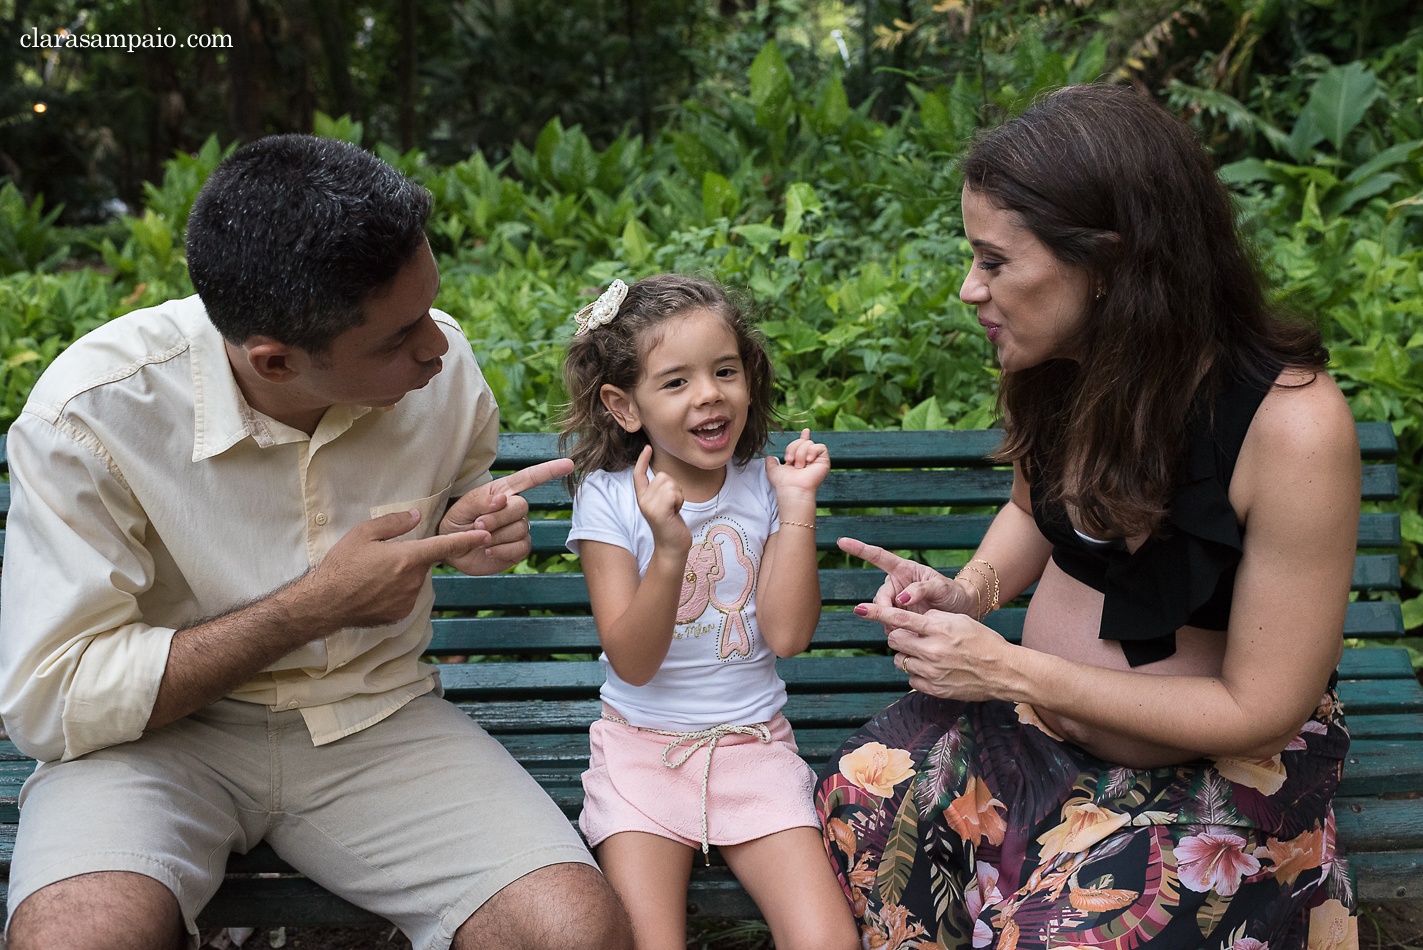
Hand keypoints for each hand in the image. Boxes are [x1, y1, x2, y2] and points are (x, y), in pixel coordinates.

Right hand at [305, 509, 490, 628]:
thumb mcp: (362, 533)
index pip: (444, 546)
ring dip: (400, 576)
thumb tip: (415, 516)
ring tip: (371, 576)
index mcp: (407, 557)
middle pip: (422, 563)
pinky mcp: (400, 614)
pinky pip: (404, 597)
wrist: (324, 603)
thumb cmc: (341, 565)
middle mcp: (413, 580)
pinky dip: (394, 592)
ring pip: (413, 581)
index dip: (467, 540)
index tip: (485, 536)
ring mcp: (408, 599)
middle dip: (409, 558)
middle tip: (380, 558)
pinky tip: (372, 591)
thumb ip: (393, 523)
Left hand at [440, 458, 575, 575]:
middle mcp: (514, 509)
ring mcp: (519, 529)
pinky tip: (488, 551)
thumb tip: (504, 499)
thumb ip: (480, 501)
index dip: (549, 471)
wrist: (452, 549)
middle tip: (477, 525)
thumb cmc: (455, 523)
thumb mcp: (461, 507)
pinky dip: (501, 550)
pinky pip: (520, 547)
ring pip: (519, 529)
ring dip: (495, 536)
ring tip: (480, 540)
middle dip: (497, 518)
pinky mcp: (519, 549)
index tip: (569, 464)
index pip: (529, 478)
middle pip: (521, 506)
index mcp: (502, 492)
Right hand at [632, 445, 691, 554]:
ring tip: (674, 510)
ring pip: (669, 483)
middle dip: (675, 488)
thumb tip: (665, 478)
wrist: (673, 547)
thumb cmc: (672, 526)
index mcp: (644, 498)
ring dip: (678, 495)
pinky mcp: (658, 511)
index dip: (642, 460)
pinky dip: (679, 500)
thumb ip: (662, 492)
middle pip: (663, 476)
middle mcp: (643, 500)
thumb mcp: (665, 505)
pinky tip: (675, 513)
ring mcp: (649, 506)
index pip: (639, 475)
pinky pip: (673, 493)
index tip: (647, 448)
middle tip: (673, 506)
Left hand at [765, 428, 829, 497]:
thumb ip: (770, 463)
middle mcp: (808, 459)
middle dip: (793, 448)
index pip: (803, 444)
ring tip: (799, 467)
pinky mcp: (824, 461)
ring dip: (800, 454)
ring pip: (809, 443)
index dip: (805, 437)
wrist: (792, 488)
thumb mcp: (773, 471)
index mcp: (798, 459)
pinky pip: (820, 447)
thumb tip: (769, 457)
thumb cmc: (783, 482)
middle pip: (802, 441)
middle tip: (790, 461)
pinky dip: (812, 451)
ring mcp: (817, 460)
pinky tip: (808, 460)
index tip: (806, 430)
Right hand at [836, 537, 976, 622]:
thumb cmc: (953, 593)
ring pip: (881, 613)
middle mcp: (896, 584)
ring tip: (907, 629)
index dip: (859, 549)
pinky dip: (895, 631)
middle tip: (894, 623)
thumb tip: (900, 599)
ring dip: (889, 622)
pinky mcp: (899, 617)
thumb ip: (921, 590)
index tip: (841, 542)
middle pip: (878, 597)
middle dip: (882, 610)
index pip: (878, 557)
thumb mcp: (941, 587)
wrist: (962, 611)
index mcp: (904, 569)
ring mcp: (896, 602)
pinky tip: (907, 634)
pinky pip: (889, 625)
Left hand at [854, 602, 1010, 701]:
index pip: (900, 617)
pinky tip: (934, 669)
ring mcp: (932, 672)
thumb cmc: (984, 642)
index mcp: (938, 629)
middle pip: (894, 640)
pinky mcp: (934, 689)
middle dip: (898, 636)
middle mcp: (932, 650)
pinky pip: (911, 678)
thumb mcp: (960, 620)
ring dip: (907, 655)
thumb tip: (914, 619)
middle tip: (910, 636)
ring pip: (900, 660)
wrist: (1004, 672)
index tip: (859, 608)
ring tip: (926, 654)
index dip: (877, 612)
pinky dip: (917, 672)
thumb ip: (934, 618)